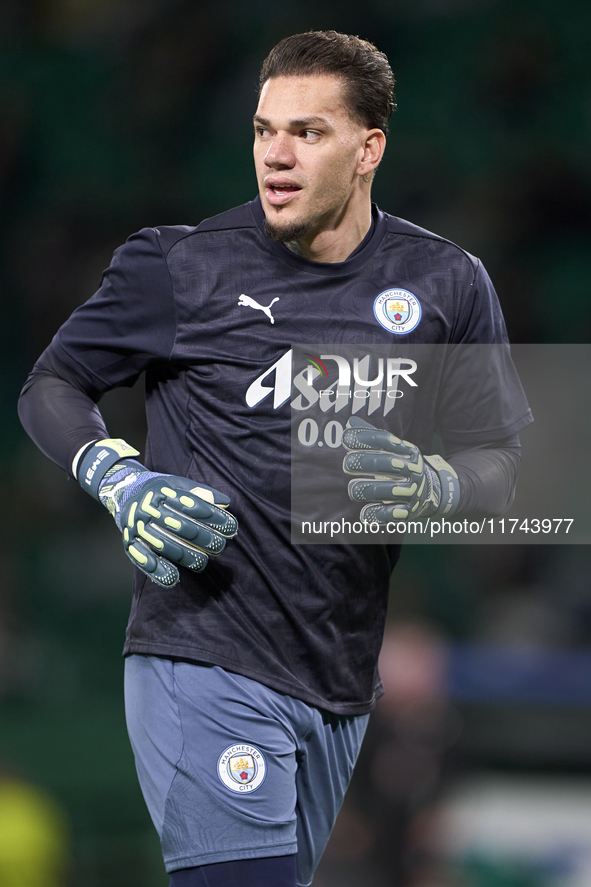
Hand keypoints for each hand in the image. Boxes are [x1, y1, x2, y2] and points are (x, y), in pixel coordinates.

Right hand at [77, 439, 237, 586]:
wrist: (125, 491)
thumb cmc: (162, 491)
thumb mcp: (179, 485)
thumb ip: (201, 493)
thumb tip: (225, 502)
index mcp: (163, 491)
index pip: (194, 506)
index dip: (215, 518)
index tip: (231, 528)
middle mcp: (148, 507)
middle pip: (182, 527)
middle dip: (205, 539)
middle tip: (220, 546)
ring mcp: (137, 526)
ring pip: (166, 545)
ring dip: (188, 557)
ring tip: (203, 562)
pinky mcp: (129, 541)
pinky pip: (143, 559)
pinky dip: (158, 571)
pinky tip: (174, 577)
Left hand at [341, 418, 459, 522]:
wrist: (430, 490)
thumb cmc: (400, 465)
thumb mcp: (391, 448)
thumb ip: (370, 436)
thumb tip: (349, 422)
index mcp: (406, 451)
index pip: (385, 440)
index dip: (365, 438)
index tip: (346, 439)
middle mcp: (411, 470)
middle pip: (387, 463)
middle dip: (363, 463)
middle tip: (347, 465)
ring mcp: (411, 491)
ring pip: (388, 491)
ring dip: (367, 489)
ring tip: (354, 489)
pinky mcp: (408, 511)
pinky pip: (392, 515)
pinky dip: (377, 514)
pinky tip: (364, 513)